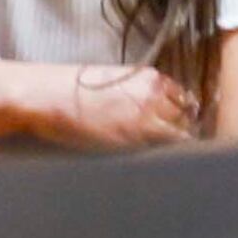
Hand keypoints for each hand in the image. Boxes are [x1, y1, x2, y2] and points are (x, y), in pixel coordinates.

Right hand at [0, 62, 195, 150]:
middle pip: (186, 117)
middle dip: (181, 129)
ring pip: (181, 135)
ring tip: (162, 154)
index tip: (177, 124)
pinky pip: (167, 149)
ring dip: (175, 144)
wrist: (51, 96)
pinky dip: (167, 155)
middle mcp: (155, 94)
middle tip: (170, 143)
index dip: (181, 113)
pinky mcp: (139, 137)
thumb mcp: (113, 81)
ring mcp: (150, 116)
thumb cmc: (72, 89)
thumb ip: (138, 94)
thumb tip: (155, 111)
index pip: (184, 98)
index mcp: (149, 77)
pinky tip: (156, 160)